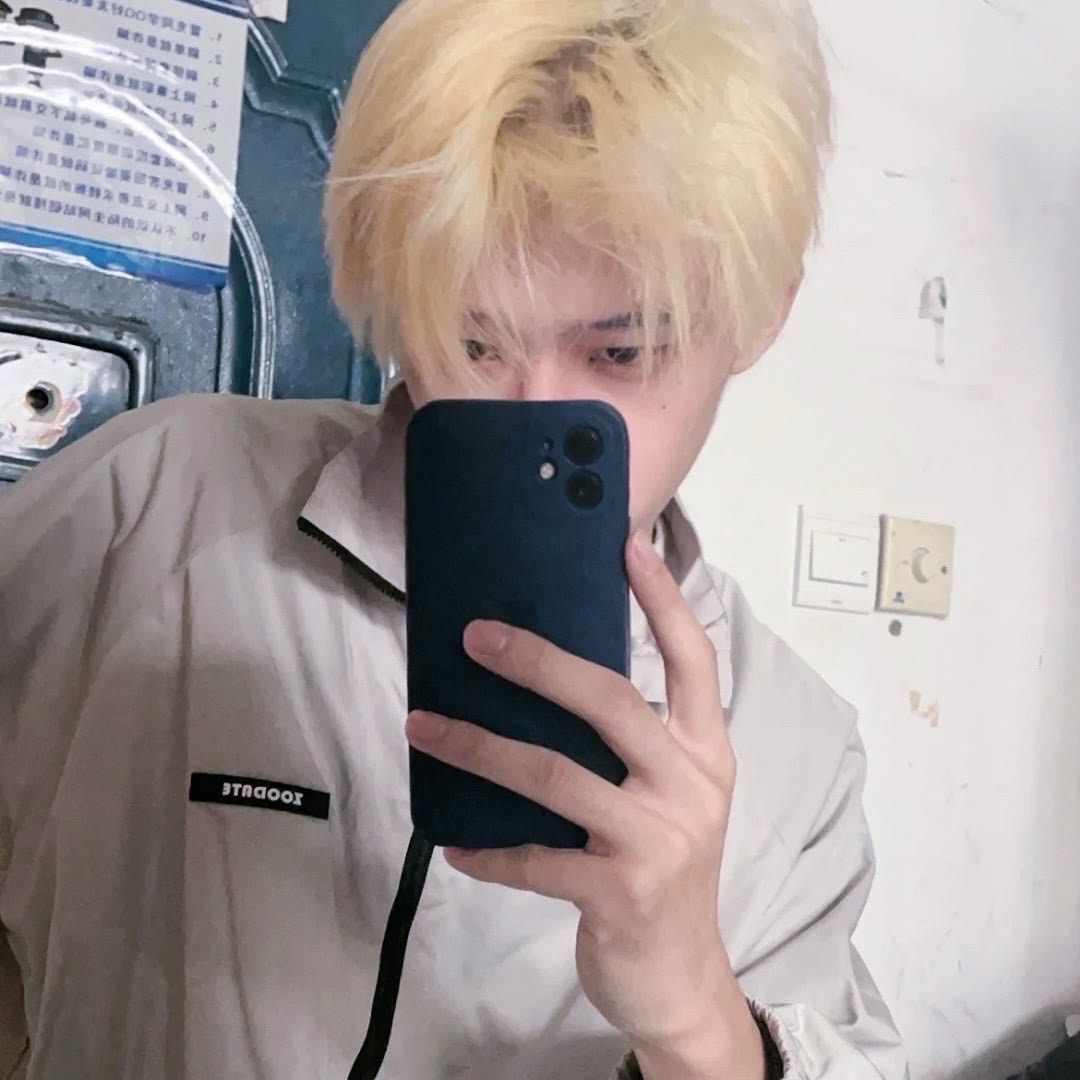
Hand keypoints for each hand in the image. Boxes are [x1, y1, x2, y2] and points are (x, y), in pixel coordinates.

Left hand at [405, 532, 763, 1076]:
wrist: (683, 980)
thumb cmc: (666, 869)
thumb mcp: (669, 797)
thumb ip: (632, 744)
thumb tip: (545, 676)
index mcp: (706, 752)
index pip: (694, 660)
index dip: (663, 600)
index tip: (629, 542)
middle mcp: (691, 785)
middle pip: (612, 702)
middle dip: (539, 662)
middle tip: (476, 635)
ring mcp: (658, 840)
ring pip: (554, 775)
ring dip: (478, 748)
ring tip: (423, 726)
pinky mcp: (619, 893)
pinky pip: (533, 859)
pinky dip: (486, 850)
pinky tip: (450, 841)